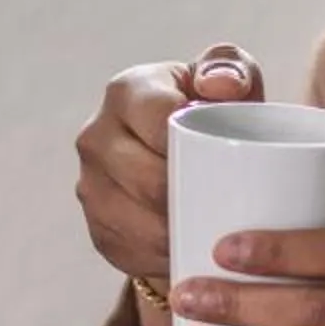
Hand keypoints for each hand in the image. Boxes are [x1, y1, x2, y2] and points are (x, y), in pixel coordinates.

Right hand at [75, 43, 261, 306]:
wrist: (184, 156)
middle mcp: (96, 136)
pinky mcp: (96, 228)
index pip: (159, 121)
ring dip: (178, 235)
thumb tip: (221, 88)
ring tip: (217, 236)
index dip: (196, 147)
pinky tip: (191, 252)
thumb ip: (232, 68)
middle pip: (148, 180)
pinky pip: (131, 252)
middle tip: (234, 210)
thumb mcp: (232, 81)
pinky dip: (164, 258)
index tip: (231, 163)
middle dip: (192, 199)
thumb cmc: (216, 112)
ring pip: (138, 223)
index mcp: (127, 91)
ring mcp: (89, 185)